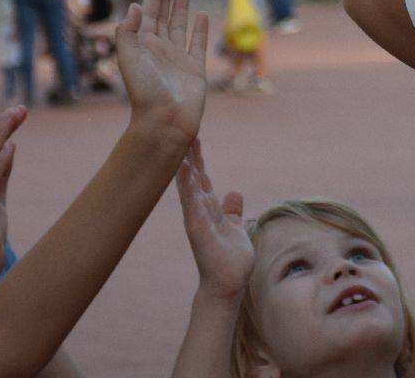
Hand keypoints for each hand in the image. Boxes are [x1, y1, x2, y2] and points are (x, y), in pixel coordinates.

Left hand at [116, 0, 207, 143]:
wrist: (165, 119)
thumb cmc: (145, 90)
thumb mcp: (128, 57)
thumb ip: (128, 32)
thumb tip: (134, 7)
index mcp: (143, 45)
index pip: (148, 14)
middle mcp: (160, 49)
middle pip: (163, 17)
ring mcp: (178, 58)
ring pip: (180, 27)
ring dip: (182, 9)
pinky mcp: (194, 67)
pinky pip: (197, 43)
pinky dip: (200, 30)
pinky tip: (202, 16)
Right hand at [176, 139, 253, 300]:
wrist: (228, 285)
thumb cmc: (230, 260)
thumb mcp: (235, 228)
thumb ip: (232, 211)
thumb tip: (234, 193)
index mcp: (209, 210)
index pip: (202, 178)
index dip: (197, 158)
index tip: (193, 135)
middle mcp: (200, 211)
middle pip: (193, 177)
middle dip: (188, 154)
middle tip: (181, 129)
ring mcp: (197, 219)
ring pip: (189, 186)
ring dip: (184, 165)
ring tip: (179, 143)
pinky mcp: (199, 229)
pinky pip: (192, 203)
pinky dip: (188, 186)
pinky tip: (184, 171)